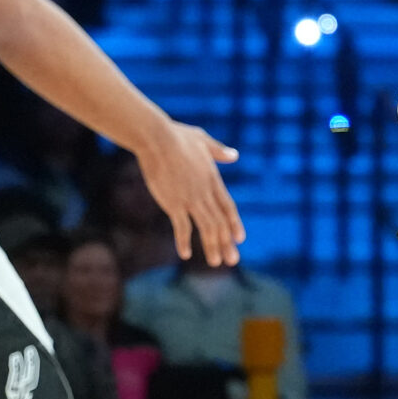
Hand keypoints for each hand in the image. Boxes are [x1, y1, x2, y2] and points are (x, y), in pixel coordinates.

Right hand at [135, 121, 244, 265]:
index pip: (227, 206)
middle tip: (232, 260)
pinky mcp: (173, 202)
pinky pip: (181, 227)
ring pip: (206, 227)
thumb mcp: (202, 140)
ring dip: (212, 246)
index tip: (240, 238)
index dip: (234, 223)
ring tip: (216, 263)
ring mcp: (190, 198)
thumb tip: (234, 155)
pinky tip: (186, 254)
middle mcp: (205, 192)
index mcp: (212, 178)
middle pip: (219, 221)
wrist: (157, 138)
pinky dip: (184, 241)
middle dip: (226, 242)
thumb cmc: (176, 135)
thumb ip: (219, 151)